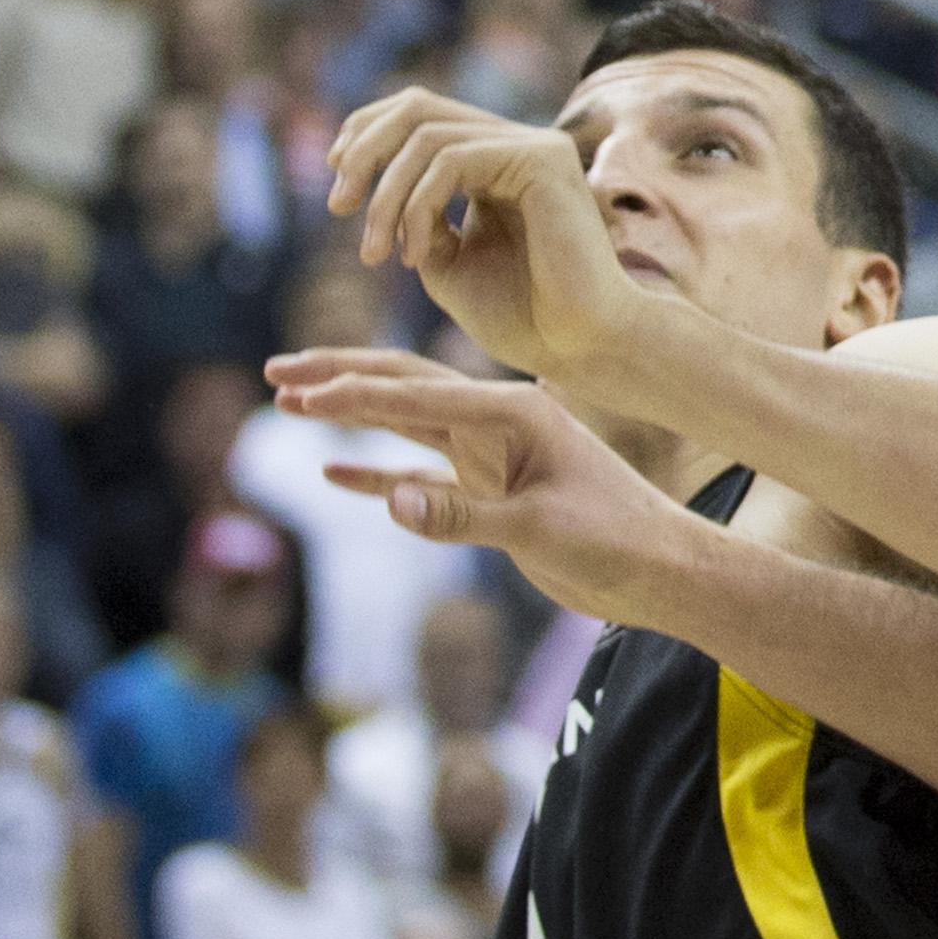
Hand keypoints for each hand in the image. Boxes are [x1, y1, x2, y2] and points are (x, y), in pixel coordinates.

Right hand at [261, 350, 695, 632]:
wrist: (659, 567)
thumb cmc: (615, 538)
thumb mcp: (540, 528)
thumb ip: (465, 517)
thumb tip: (394, 505)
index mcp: (515, 413)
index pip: (421, 395)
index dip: (358, 395)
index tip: (302, 393)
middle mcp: (499, 423)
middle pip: (404, 388)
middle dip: (340, 378)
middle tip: (277, 371)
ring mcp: (491, 456)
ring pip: (405, 425)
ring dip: (350, 414)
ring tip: (290, 402)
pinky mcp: (488, 494)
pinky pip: (420, 476)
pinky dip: (376, 474)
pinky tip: (331, 473)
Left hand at [322, 88, 646, 393]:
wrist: (577, 346)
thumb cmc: (521, 316)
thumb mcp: (446, 262)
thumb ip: (416, 219)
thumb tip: (369, 186)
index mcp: (495, 163)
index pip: (419, 115)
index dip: (365, 135)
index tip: (336, 189)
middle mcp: (516, 144)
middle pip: (417, 107)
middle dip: (364, 151)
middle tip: (337, 206)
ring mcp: (534, 146)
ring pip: (427, 135)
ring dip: (385, 196)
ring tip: (374, 254)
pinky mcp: (543, 159)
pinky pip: (453, 159)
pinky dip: (418, 205)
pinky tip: (414, 256)